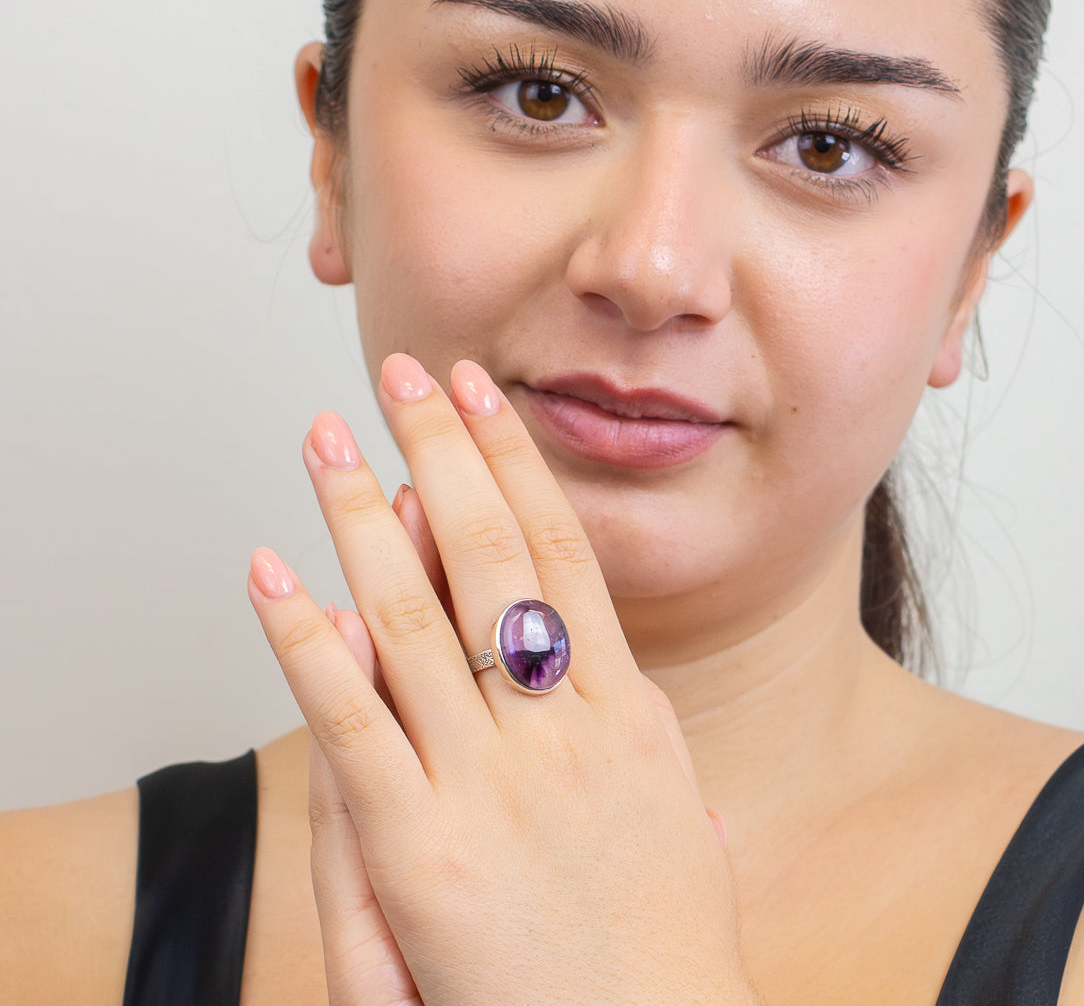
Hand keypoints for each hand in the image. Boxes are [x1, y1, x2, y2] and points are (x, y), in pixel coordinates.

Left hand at [249, 354, 758, 1005]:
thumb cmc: (668, 951)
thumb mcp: (689, 829)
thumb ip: (659, 750)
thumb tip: (634, 691)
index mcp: (629, 714)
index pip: (565, 555)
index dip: (517, 465)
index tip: (481, 397)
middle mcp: (561, 730)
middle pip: (491, 556)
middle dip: (441, 452)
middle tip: (401, 374)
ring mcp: (488, 785)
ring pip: (411, 617)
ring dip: (362, 515)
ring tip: (324, 441)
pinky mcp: (417, 850)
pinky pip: (352, 721)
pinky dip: (305, 639)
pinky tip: (270, 574)